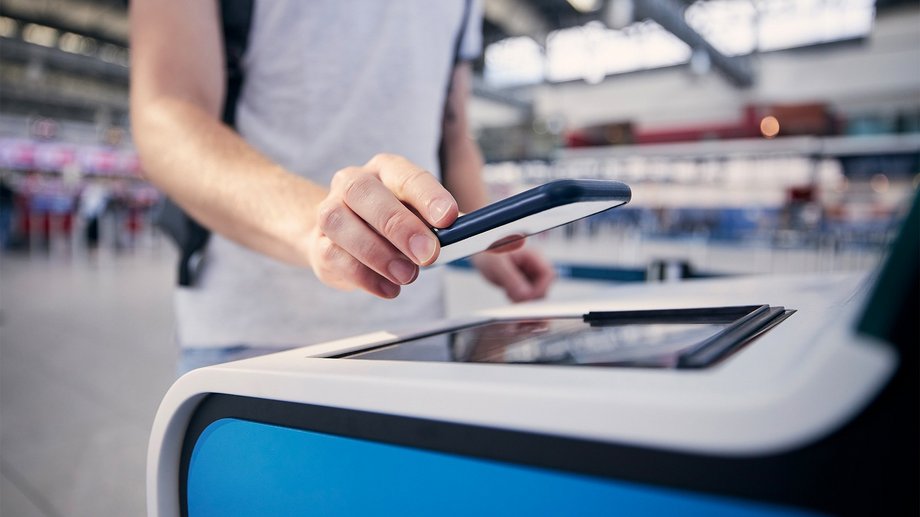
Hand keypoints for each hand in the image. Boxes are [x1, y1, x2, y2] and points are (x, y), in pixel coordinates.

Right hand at [307, 154, 458, 298]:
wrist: (343, 236)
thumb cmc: (394, 223)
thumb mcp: (429, 218)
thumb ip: (465, 228)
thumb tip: (508, 241)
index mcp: (387, 170)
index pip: (406, 175)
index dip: (429, 196)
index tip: (449, 218)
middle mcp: (354, 183)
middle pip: (366, 193)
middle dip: (399, 225)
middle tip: (428, 254)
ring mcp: (331, 211)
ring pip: (341, 223)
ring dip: (378, 252)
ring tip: (407, 275)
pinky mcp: (319, 244)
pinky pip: (333, 256)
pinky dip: (364, 276)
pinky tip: (388, 287)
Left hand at [471, 246, 555, 302]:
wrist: (482, 256)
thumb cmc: (489, 253)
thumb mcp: (498, 265)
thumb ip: (512, 279)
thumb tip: (525, 295)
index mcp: (532, 256)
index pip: (548, 274)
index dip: (541, 288)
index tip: (527, 296)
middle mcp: (534, 267)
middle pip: (544, 287)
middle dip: (530, 297)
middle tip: (512, 295)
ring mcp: (530, 276)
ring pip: (536, 295)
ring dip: (524, 300)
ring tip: (508, 293)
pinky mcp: (524, 285)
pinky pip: (527, 298)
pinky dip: (519, 301)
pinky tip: (509, 294)